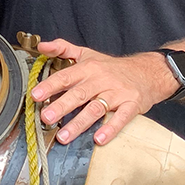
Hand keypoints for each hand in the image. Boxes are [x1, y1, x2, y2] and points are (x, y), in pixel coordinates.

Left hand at [31, 39, 178, 146]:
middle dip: (61, 106)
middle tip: (46, 118)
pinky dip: (110, 128)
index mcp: (89, 68)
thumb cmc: (113, 67)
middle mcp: (102, 79)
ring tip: (64, 136)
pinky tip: (99, 139)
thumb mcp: (87, 54)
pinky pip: (121, 118)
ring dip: (79, 123)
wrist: (148, 71)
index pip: (66, 76)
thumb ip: (63, 49)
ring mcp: (117, 92)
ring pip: (96, 108)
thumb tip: (41, 45)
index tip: (36, 95)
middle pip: (79, 94)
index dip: (50, 86)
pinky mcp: (132, 105)